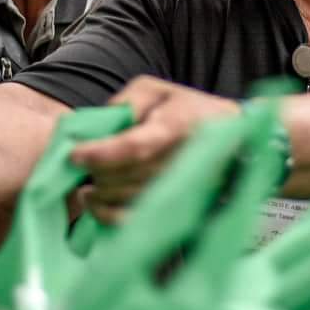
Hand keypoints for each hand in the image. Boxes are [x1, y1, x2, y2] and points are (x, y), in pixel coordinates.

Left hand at [70, 76, 239, 224]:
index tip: (75, 155)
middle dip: (97, 172)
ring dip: (100, 193)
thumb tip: (101, 125)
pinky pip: (138, 219)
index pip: (135, 146)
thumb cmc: (188, 111)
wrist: (234, 139)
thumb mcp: (158, 90)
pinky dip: (109, 215)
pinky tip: (96, 204)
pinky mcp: (181, 208)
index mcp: (178, 127)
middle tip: (81, 165)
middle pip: (128, 174)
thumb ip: (128, 101)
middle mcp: (183, 160)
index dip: (102, 153)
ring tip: (85, 185)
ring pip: (129, 198)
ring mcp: (185, 188)